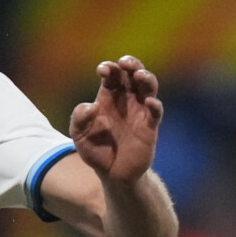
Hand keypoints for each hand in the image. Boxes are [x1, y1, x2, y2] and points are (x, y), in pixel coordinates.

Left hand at [66, 55, 163, 185]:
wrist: (112, 174)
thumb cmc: (96, 150)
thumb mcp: (79, 135)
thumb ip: (79, 118)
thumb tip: (91, 106)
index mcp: (109, 97)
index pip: (113, 75)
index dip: (109, 68)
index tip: (102, 70)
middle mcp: (127, 100)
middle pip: (133, 74)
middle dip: (131, 64)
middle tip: (124, 62)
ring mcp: (140, 112)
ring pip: (149, 87)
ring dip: (146, 78)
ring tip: (138, 75)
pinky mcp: (150, 127)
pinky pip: (156, 111)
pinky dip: (156, 104)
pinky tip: (149, 102)